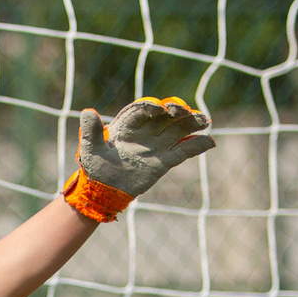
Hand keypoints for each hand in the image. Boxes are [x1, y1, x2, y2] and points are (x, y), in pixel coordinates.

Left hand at [67, 96, 215, 219]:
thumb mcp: (89, 148)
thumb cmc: (95, 166)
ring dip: (192, 123)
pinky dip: (197, 146)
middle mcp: (146, 130)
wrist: (103, 189)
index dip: (152, 107)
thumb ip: (90, 131)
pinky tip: (210, 142)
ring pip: (178, 129)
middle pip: (166, 116)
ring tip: (204, 120)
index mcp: (128, 124)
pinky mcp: (165, 160)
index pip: (143, 110)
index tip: (159, 109)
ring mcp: (157, 144)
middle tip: (184, 111)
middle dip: (176, 111)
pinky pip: (184, 150)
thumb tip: (87, 112)